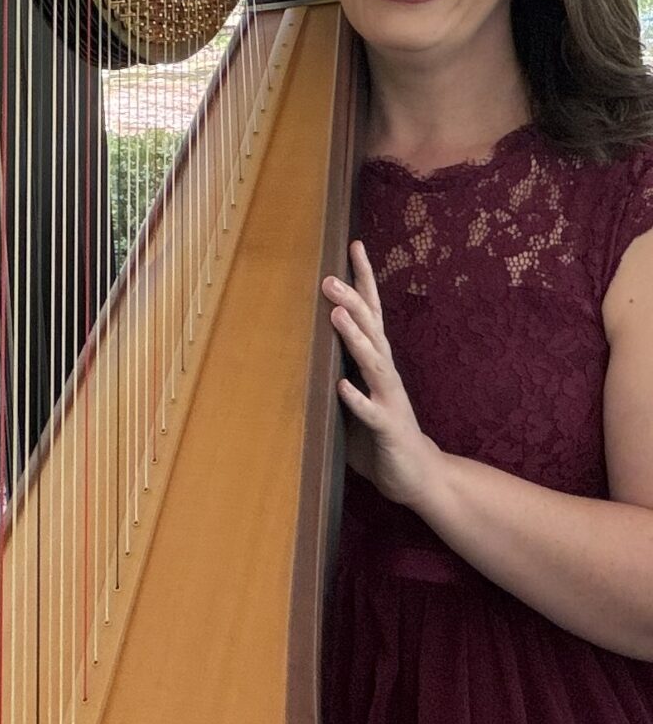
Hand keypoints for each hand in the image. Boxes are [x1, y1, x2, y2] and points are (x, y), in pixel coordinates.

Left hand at [321, 240, 446, 514]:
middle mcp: (387, 374)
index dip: (363, 280)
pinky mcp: (389, 429)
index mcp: (378, 363)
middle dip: (352, 302)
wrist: (418, 477)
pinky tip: (342, 385)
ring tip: (336, 316)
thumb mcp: (353, 395)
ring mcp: (390, 400)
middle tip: (329, 277)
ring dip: (355, 339)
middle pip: (372, 329)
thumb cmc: (380, 434)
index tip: (354, 246)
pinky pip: (371, 412)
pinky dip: (356, 398)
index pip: (372, 313)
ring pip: (374, 363)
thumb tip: (305, 340)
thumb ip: (337, 367)